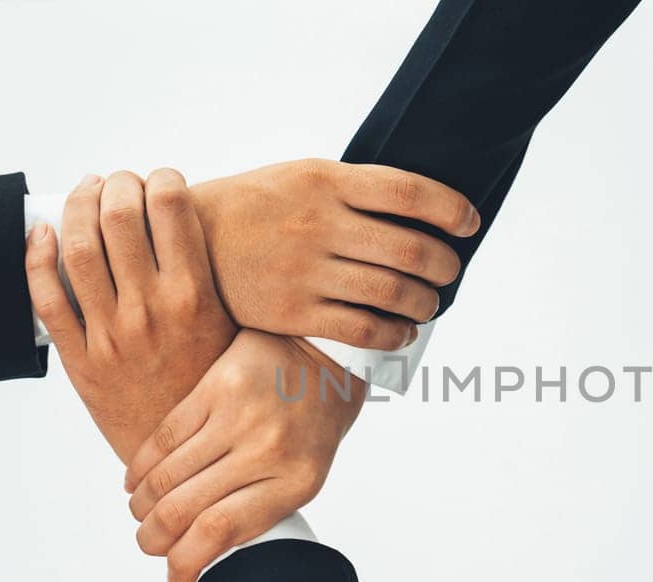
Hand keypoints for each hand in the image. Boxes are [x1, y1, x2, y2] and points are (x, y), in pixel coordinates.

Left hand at [27, 170, 236, 461]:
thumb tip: (193, 229)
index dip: (161, 179)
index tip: (161, 180)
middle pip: (118, 218)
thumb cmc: (213, 390)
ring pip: (78, 249)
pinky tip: (42, 236)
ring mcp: (111, 335)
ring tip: (86, 195)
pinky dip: (36, 258)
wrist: (190, 459)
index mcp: (196, 298)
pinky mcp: (80, 361)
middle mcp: (151, 311)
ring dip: (78, 208)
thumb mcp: (233, 331)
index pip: (171, 208)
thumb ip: (212, 283)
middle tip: (120, 183)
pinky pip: (47, 299)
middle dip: (117, 185)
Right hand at [122, 329, 365, 581]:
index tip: (174, 577)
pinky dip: (140, 467)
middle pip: (184, 508)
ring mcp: (238, 416)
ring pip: (165, 476)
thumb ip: (260, 507)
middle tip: (148, 544)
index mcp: (296, 482)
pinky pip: (163, 437)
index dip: (187, 561)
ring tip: (141, 514)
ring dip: (142, 505)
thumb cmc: (314, 421)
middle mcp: (266, 450)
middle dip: (154, 538)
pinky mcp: (215, 386)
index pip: (221, 531)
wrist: (325, 352)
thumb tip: (202, 550)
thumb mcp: (305, 473)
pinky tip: (135, 481)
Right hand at [190, 158, 479, 349]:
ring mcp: (305, 269)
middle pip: (410, 248)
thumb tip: (418, 208)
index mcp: (325, 180)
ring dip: (425, 303)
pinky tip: (402, 333)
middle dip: (445, 264)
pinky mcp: (292, 311)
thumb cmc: (253, 207)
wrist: (182, 242)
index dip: (451, 209)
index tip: (470, 223)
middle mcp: (318, 223)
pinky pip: (362, 329)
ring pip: (392, 292)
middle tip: (451, 271)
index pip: (409, 192)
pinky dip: (394, 334)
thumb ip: (350, 189)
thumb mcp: (297, 176)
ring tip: (430, 304)